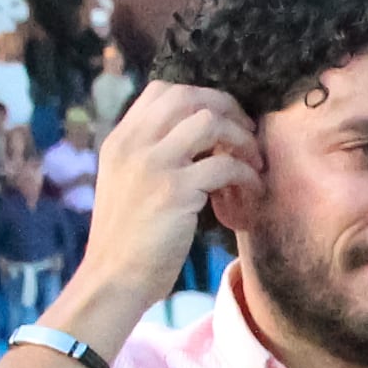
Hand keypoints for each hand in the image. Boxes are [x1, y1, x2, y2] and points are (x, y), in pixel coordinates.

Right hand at [62, 83, 256, 318]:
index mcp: (120, 139)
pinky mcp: (175, 191)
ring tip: (254, 160)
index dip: (200, 96)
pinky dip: (246, 173)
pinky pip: (224, 165)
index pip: (162, 90)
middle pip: (189, 96)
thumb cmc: (126, 238)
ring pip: (210, 122)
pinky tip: (253, 188)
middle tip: (247, 131)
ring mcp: (154, 165)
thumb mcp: (125, 182)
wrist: (113, 278)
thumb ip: (149, 154)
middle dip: (227, 108)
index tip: (222, 118)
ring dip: (241, 137)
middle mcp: (134, 144)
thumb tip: (196, 136)